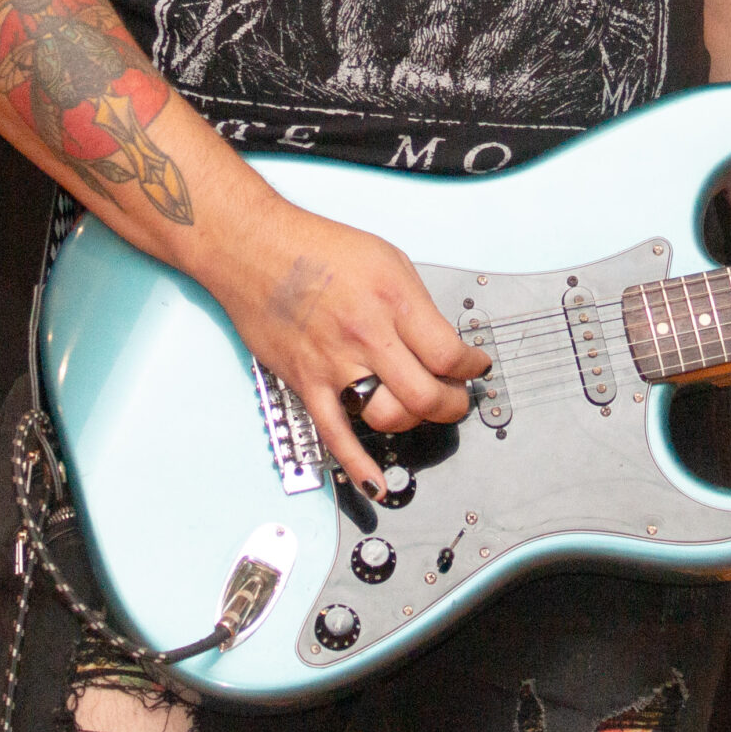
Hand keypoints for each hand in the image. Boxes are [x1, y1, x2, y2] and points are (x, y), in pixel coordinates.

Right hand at [208, 203, 490, 496]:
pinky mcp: (306, 383)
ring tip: (420, 411)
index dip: (470, 367)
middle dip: (452, 403)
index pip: (449, 353)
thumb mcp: (386, 258)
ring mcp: (335, 364)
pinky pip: (335, 434)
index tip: (475, 366)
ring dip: (413, 421)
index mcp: (394, 300)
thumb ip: (413, 303)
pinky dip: (357, 465)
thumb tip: (437, 338)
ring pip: (389, 416)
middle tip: (456, 398)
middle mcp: (368, 335)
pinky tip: (375, 483)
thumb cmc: (317, 247)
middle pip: (426, 394)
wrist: (255, 249)